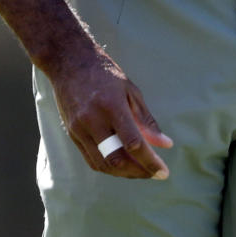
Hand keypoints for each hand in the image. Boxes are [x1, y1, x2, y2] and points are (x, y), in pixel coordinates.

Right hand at [47, 41, 172, 178]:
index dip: (150, 162)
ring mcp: (79, 128)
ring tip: (142, 171)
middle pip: (117, 159)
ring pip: (103, 164)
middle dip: (139, 172)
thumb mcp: (131, 90)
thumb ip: (147, 120)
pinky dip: (109, 167)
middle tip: (155, 174)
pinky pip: (91, 159)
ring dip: (124, 173)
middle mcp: (93, 120)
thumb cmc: (105, 74)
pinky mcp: (72, 133)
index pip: (133, 143)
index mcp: (112, 106)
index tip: (164, 172)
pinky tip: (123, 166)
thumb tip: (165, 144)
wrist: (69, 62)